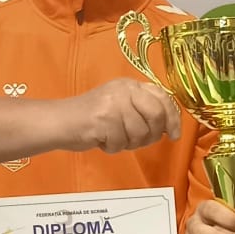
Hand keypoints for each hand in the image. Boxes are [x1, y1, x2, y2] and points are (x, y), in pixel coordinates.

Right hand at [64, 79, 181, 152]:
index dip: (173, 118)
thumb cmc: (92, 119)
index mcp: (131, 85)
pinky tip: (102, 140)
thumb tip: (170, 126)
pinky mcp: (102, 119)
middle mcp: (124, 90)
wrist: (60, 121)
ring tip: (113, 138)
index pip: (163, 97)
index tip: (174, 135)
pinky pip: (121, 143)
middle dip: (151, 134)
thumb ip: (144, 110)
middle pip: (156, 115)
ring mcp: (113, 103)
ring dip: (128, 143)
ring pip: (139, 133)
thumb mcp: (121, 106)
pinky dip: (112, 148)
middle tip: (137, 141)